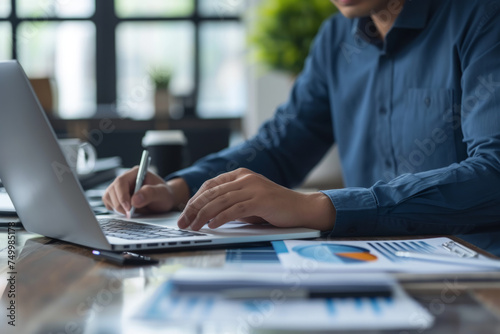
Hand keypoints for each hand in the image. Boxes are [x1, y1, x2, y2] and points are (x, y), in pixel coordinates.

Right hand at [102, 167, 188, 215]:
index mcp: (136, 172)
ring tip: (131, 212)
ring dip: (117, 207)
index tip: (128, 208)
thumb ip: (150, 194)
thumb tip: (135, 200)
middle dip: (120, 205)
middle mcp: (126, 178)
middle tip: (130, 214)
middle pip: (113, 190)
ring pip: (108, 196)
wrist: (164, 200)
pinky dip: (114, 209)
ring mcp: (120, 187)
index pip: (121, 181)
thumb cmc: (164, 194)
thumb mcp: (162, 194)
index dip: (122, 195)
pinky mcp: (117, 196)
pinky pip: (108, 202)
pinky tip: (126, 211)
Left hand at [177, 168, 335, 230]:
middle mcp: (245, 178)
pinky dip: (221, 217)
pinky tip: (212, 225)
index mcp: (240, 175)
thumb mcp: (248, 201)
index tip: (185, 213)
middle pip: (211, 192)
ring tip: (193, 226)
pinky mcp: (260, 199)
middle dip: (194, 208)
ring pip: (220, 200)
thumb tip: (205, 213)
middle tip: (183, 222)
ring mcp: (253, 187)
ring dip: (203, 215)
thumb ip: (230, 202)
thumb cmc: (274, 207)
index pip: (210, 185)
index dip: (194, 199)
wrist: (301, 208)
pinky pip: (235, 209)